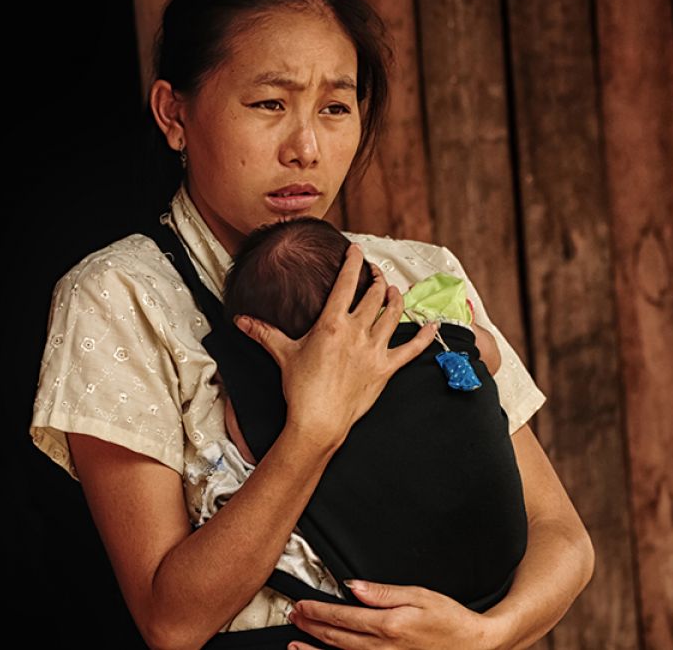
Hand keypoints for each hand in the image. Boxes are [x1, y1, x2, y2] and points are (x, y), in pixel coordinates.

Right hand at [235, 244, 438, 450]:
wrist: (318, 421)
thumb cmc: (300, 388)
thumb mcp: (282, 354)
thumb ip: (264, 332)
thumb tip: (240, 320)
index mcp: (332, 323)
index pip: (346, 283)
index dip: (353, 262)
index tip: (356, 250)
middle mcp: (357, 332)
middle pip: (374, 295)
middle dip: (377, 278)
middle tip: (375, 272)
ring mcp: (374, 349)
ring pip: (393, 314)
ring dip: (396, 298)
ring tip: (394, 290)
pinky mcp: (386, 368)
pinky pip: (411, 349)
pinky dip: (424, 336)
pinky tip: (432, 325)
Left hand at [284, 580, 504, 649]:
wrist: (473, 647)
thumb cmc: (450, 620)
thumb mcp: (419, 596)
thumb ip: (383, 592)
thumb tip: (353, 587)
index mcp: (388, 625)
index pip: (343, 617)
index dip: (318, 611)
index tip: (303, 605)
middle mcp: (382, 649)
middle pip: (337, 638)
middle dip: (311, 627)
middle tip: (295, 617)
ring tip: (295, 645)